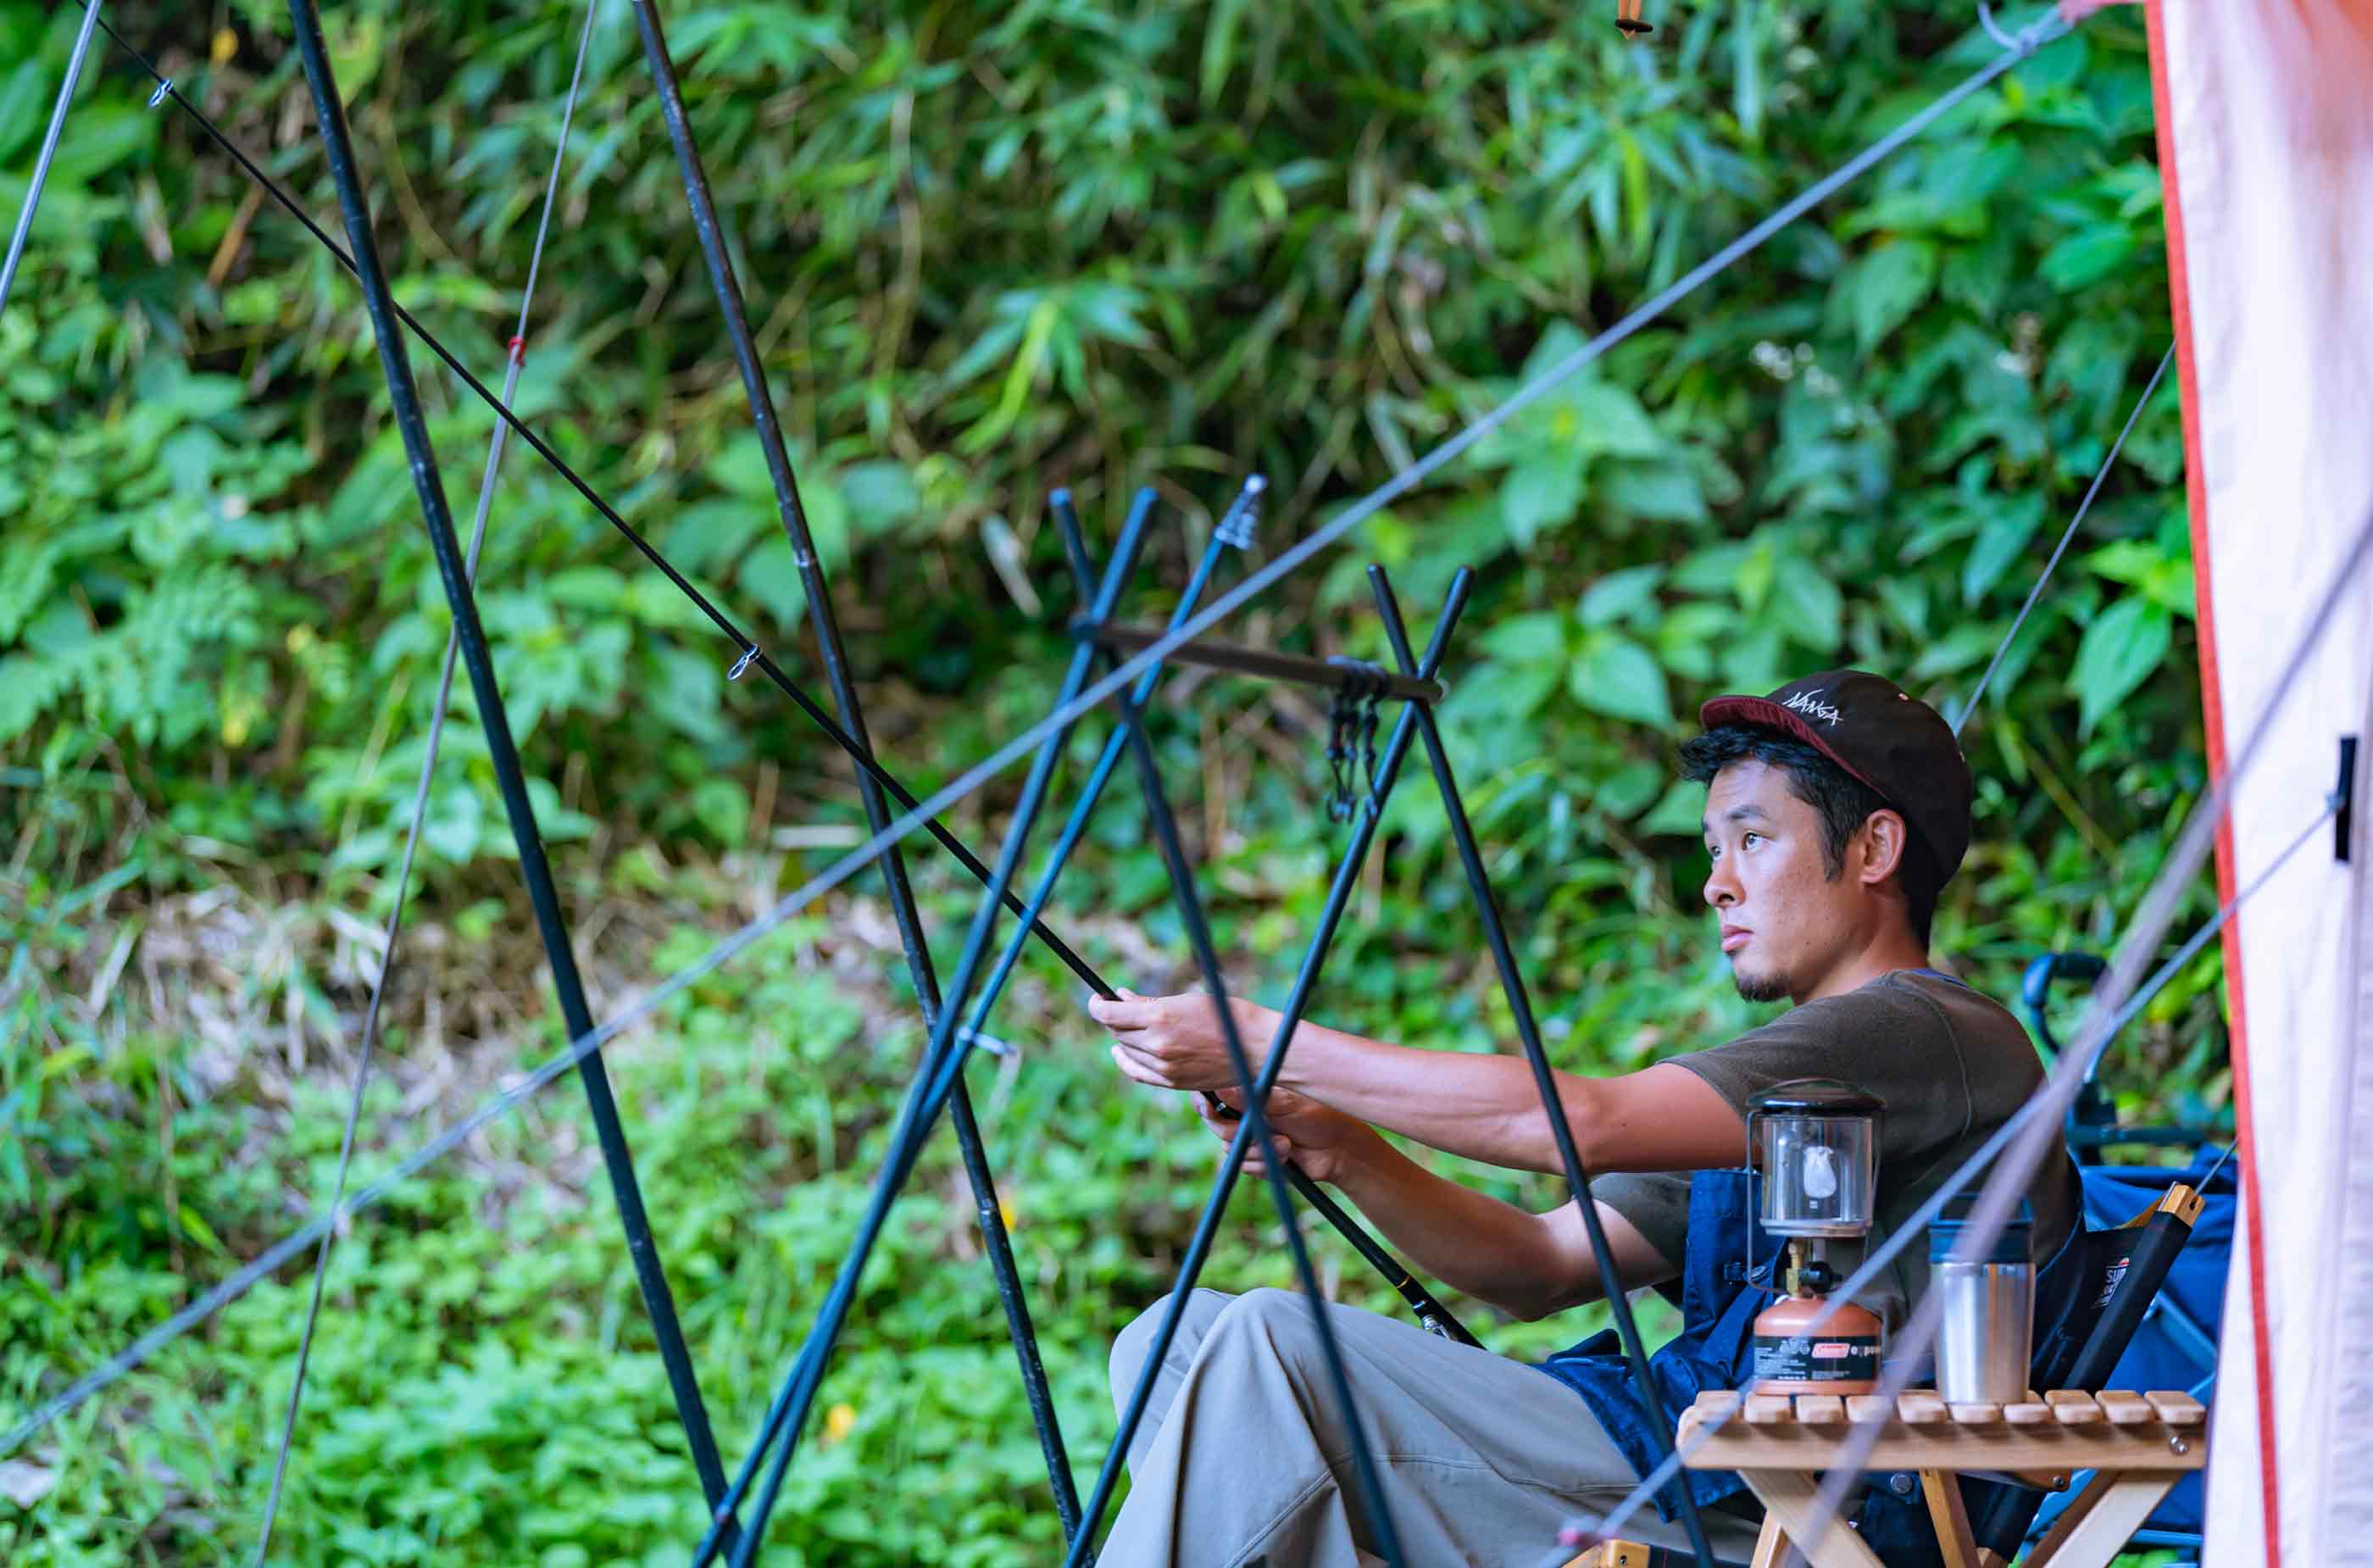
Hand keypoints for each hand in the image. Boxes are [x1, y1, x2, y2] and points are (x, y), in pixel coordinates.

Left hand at [1092, 988, 1276, 1093]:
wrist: (1256, 1048)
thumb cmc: (1226, 1015)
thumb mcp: (1186, 1000)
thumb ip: (1149, 1004)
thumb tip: (1120, 997)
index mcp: (1160, 1017)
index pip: (1110, 1014)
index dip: (1097, 1006)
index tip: (1097, 1000)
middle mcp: (1157, 1044)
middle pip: (1117, 1031)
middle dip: (1113, 1018)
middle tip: (1116, 1007)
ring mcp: (1163, 1066)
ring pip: (1125, 1051)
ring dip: (1122, 1037)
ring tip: (1125, 1025)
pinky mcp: (1172, 1082)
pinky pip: (1137, 1072)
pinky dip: (1126, 1061)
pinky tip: (1122, 1052)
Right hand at [1193, 1084, 1376, 1184]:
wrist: (1339, 1150)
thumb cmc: (1318, 1117)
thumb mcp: (1285, 1104)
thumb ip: (1251, 1098)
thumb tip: (1220, 1087)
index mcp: (1250, 1095)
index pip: (1214, 1096)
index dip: (1204, 1102)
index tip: (1207, 1108)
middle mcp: (1245, 1116)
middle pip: (1216, 1126)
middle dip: (1236, 1132)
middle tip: (1264, 1131)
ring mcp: (1250, 1140)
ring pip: (1230, 1150)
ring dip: (1258, 1151)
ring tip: (1287, 1145)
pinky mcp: (1257, 1162)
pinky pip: (1245, 1167)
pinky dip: (1264, 1166)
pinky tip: (1287, 1159)